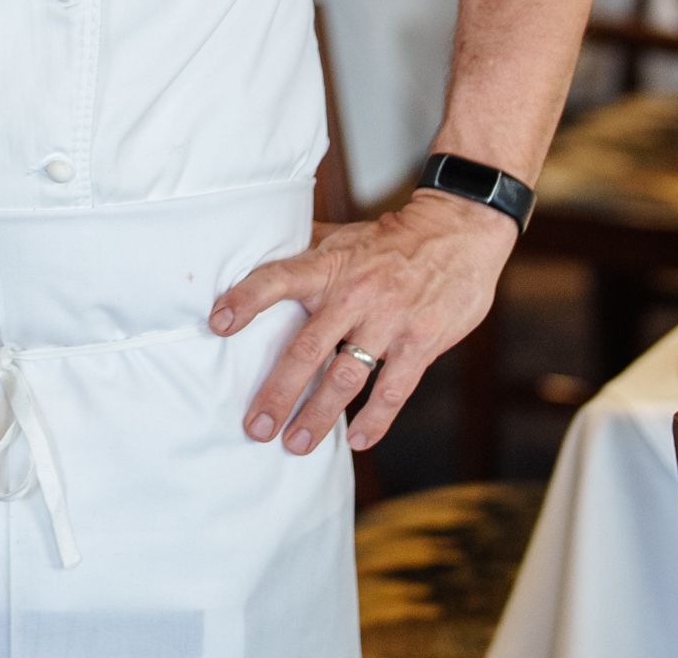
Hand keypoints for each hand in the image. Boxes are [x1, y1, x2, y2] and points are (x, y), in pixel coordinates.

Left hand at [209, 190, 516, 455]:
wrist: (459, 232)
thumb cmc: (391, 240)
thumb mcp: (344, 237)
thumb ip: (306, 252)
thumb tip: (256, 251)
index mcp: (329, 266)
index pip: (277, 279)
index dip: (246, 300)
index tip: (218, 325)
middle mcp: (354, 294)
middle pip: (306, 349)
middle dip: (278, 392)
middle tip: (256, 427)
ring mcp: (389, 320)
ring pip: (346, 377)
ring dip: (319, 416)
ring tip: (295, 444)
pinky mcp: (421, 342)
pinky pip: (393, 390)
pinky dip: (375, 420)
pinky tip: (357, 441)